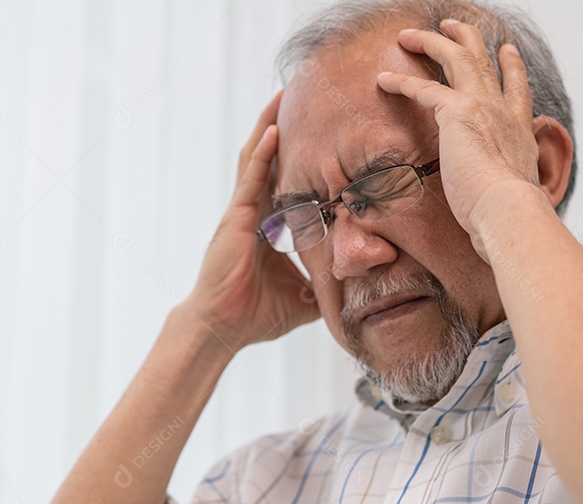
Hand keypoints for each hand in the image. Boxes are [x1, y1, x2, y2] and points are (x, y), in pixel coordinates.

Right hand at [182, 91, 321, 349]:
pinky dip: (263, 154)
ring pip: (257, 159)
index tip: (319, 132)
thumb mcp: (303, 298)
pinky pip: (251, 178)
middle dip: (282, 128)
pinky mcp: (236, 219)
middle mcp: (253, 213)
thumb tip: (360, 291)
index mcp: (267, 226)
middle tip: (299, 96)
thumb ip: (327, 287)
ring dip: (270, 126)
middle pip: (269, 160)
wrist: (222, 329)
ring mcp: (242, 212)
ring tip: (283, 95)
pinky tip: (274, 129)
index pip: (286, 182)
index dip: (299, 156)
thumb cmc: (254, 316)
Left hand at [376, 19, 543, 260]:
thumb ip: (504, 192)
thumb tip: (500, 212)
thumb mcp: (512, 199)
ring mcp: (482, 107)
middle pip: (486, 62)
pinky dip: (401, 81)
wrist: (508, 211)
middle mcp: (504, 111)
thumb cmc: (508, 216)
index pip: (518, 90)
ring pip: (457, 58)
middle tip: (453, 25)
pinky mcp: (456, 113)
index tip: (507, 52)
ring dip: (432, 42)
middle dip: (467, 39)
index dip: (512, 68)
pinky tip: (383, 79)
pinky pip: (423, 88)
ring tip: (409, 34)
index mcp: (520, 130)